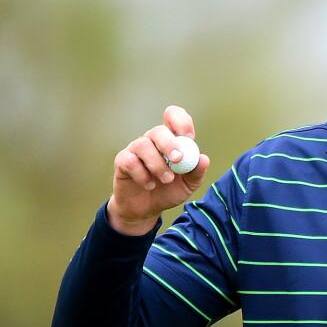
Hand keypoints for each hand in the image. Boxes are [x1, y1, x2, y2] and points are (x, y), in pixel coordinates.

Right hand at [107, 106, 209, 235]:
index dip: (181, 122)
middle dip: (169, 144)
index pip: (173, 117)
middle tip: (178, 160)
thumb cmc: (169, 191)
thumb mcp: (188, 184)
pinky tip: (149, 185)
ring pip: (143, 145)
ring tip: (166, 180)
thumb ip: (196, 172)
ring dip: (157, 164)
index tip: (189, 137)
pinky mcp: (122, 161)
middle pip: (158, 131)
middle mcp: (152, 141)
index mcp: (171, 140)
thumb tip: (204, 159)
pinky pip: (129, 161)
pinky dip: (142, 174)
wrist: (147, 209)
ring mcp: (136, 150)